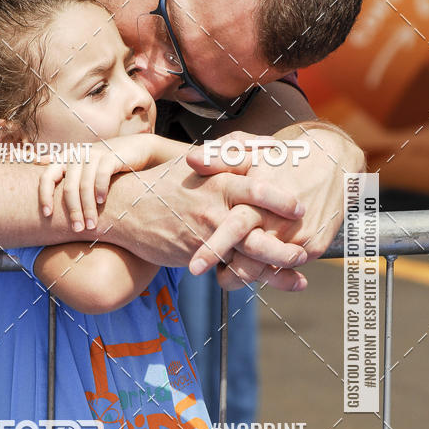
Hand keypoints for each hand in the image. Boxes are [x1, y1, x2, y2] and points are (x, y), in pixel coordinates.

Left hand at [38, 138, 158, 231]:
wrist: (135, 150)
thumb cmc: (105, 163)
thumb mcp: (82, 164)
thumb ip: (62, 166)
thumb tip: (36, 162)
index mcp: (65, 158)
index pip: (47, 177)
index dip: (44, 196)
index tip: (47, 215)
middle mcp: (77, 154)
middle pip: (69, 187)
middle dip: (73, 211)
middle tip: (78, 229)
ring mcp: (94, 154)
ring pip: (85, 185)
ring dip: (88, 208)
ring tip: (91, 225)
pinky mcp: (111, 156)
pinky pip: (101, 175)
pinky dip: (100, 190)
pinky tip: (102, 203)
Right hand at [105, 157, 308, 290]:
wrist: (123, 208)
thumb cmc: (164, 183)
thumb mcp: (197, 161)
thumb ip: (234, 154)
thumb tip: (270, 146)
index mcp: (218, 180)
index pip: (257, 186)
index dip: (281, 198)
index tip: (302, 207)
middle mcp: (214, 206)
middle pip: (257, 224)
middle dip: (282, 239)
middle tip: (305, 249)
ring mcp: (205, 232)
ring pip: (246, 251)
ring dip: (275, 263)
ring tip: (299, 269)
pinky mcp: (195, 253)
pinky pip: (230, 268)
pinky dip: (254, 277)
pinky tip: (279, 281)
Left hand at [186, 124, 364, 286]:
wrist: (333, 160)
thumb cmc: (286, 157)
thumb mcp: (252, 152)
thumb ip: (220, 159)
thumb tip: (190, 160)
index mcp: (261, 199)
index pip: (234, 228)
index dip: (213, 249)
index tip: (194, 268)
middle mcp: (280, 221)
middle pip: (249, 260)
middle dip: (228, 276)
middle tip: (206, 278)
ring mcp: (299, 236)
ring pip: (265, 269)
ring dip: (245, 274)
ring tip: (226, 271)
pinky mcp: (315, 246)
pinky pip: (286, 267)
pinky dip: (269, 269)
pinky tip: (255, 262)